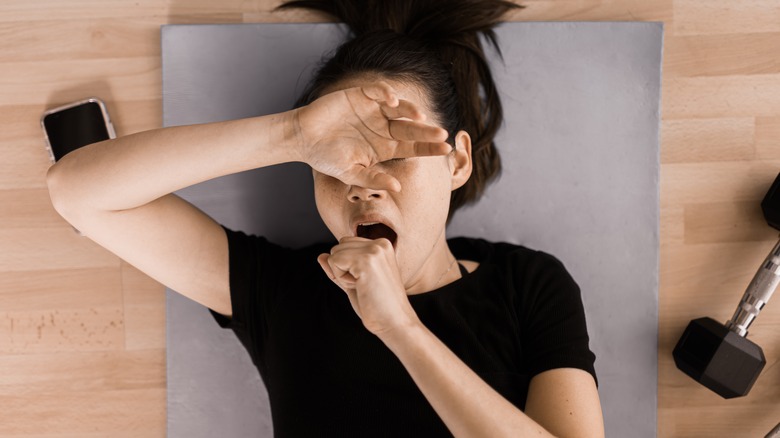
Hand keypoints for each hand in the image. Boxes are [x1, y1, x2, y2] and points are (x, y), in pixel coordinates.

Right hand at [294, 81, 449, 190]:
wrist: (303, 138)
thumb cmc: (326, 158)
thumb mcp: (350, 173)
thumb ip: (373, 179)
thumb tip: (397, 188)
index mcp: (385, 146)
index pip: (413, 147)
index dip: (429, 148)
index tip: (445, 150)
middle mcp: (384, 127)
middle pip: (410, 128)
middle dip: (426, 131)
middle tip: (442, 134)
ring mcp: (374, 110)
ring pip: (399, 108)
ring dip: (410, 111)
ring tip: (420, 118)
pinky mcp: (361, 95)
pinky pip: (379, 91)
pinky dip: (386, 93)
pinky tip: (392, 101)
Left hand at [317, 237, 419, 335]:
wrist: (394, 322)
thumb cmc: (377, 306)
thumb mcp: (355, 282)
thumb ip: (339, 268)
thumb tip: (321, 256)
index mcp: (382, 245)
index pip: (346, 244)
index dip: (348, 267)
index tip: (367, 282)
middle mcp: (380, 243)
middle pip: (339, 247)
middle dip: (343, 269)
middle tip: (365, 286)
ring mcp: (374, 250)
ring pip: (335, 253)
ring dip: (342, 275)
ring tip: (364, 286)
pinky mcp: (366, 260)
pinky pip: (334, 262)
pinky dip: (341, 279)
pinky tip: (361, 287)